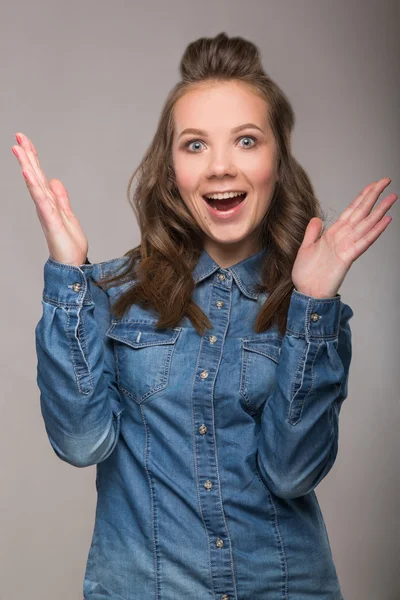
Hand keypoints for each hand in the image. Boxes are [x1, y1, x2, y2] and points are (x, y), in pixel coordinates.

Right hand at [12, 132, 88, 265]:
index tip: (25, 140)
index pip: (40, 175)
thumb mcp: (68, 215)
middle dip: (27, 155)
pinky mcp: (50, 220)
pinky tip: (27, 173)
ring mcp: (46, 212)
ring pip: (35, 184)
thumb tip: (54, 181)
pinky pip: (41, 200)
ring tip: (18, 149)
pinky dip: (34, 186)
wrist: (73, 265)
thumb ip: (60, 198)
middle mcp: (45, 204)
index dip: (33, 158)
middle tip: (18, 136)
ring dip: (27, 166)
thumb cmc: (69, 244)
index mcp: (49, 202)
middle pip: (34, 175)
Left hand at [292, 178, 396, 297]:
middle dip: (374, 196)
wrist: (306, 292)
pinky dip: (374, 232)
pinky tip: (385, 221)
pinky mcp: (348, 257)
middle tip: (387, 181)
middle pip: (362, 213)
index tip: (373, 184)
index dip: (362, 197)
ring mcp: (347, 246)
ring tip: (392, 198)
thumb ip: (312, 233)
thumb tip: (317, 219)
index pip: (351, 211)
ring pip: (366, 224)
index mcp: (333, 233)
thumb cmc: (306, 274)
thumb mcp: (305, 248)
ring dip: (379, 211)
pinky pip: (363, 242)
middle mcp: (343, 238)